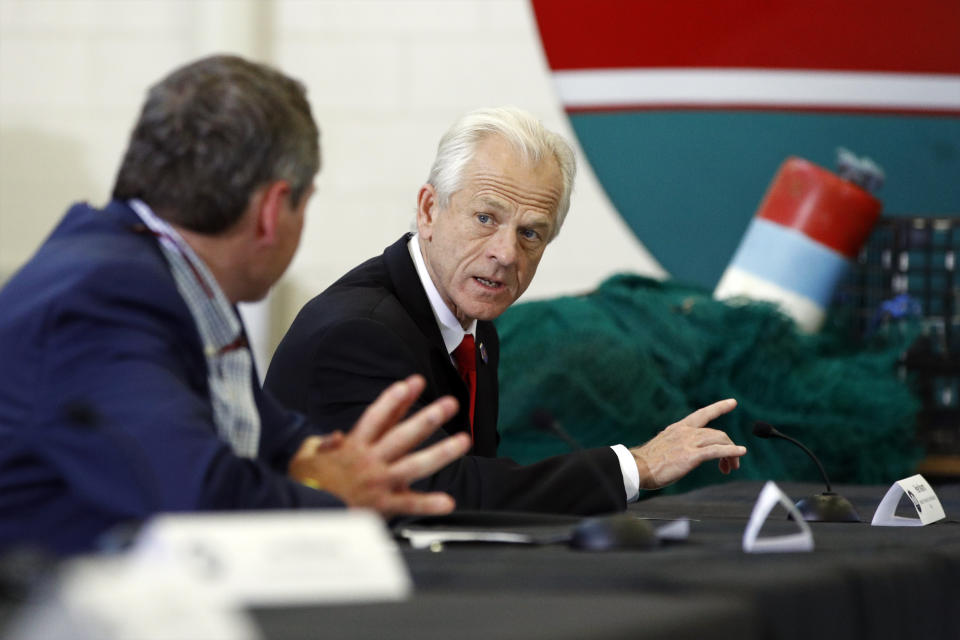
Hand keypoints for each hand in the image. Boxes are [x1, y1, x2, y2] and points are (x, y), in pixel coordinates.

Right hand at [288, 374, 471, 517]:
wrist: (303, 516)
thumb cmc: (306, 485)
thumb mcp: (306, 456)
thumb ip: (324, 443)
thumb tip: (335, 436)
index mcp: (353, 446)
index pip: (377, 417)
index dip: (394, 400)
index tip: (411, 384)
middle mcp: (370, 461)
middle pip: (403, 435)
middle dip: (428, 417)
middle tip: (449, 404)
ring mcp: (379, 483)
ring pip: (415, 464)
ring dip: (441, 452)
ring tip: (463, 441)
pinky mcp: (382, 506)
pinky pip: (408, 504)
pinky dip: (428, 504)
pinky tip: (447, 501)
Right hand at [629, 399, 745, 489]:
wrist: (637, 467)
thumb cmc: (647, 462)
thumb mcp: (664, 446)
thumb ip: (676, 444)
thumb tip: (683, 451)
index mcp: (679, 428)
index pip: (703, 414)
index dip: (719, 407)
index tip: (732, 402)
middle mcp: (686, 432)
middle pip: (717, 433)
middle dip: (729, 446)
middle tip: (731, 464)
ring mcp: (689, 442)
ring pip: (720, 440)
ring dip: (732, 453)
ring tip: (732, 467)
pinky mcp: (691, 456)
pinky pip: (717, 450)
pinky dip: (731, 451)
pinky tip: (740, 453)